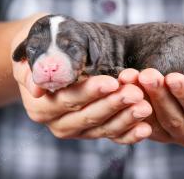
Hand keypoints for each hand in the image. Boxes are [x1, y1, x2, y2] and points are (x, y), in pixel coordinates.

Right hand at [11, 14, 151, 143]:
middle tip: (135, 93)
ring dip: (126, 119)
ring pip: (103, 128)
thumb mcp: (41, 48)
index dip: (90, 92)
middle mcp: (58, 122)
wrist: (56, 57)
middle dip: (113, 104)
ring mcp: (78, 130)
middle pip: (88, 116)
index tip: (111, 83)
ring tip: (145, 107)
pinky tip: (145, 129)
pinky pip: (112, 136)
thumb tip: (37, 89)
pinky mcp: (94, 131)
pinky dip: (129, 134)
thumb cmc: (50, 46)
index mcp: (41, 105)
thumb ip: (38, 66)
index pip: (68, 99)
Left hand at [118, 24, 183, 146]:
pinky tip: (122, 87)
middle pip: (176, 119)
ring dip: (140, 102)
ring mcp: (173, 133)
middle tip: (146, 74)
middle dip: (159, 96)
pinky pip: (140, 124)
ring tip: (130, 78)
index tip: (171, 77)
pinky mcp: (154, 129)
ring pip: (155, 123)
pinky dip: (129, 107)